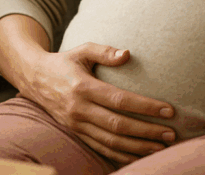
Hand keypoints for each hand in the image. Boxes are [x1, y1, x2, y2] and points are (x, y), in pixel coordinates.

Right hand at [24, 43, 176, 165]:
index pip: (119, 100)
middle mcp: (79, 109)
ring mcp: (76, 124)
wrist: (34, 78)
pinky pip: (100, 148)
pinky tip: (140, 155)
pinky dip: (121, 155)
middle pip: (118, 125)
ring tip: (161, 146)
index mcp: (83, 87)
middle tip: (171, 133)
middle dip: (147, 131)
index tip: (168, 110)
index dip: (145, 106)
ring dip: (137, 147)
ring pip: (111, 141)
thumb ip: (105, 51)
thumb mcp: (82, 50)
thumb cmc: (65, 62)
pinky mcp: (75, 133)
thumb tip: (128, 54)